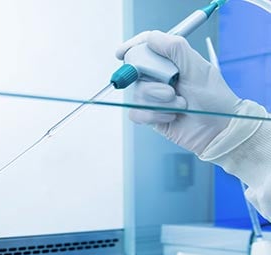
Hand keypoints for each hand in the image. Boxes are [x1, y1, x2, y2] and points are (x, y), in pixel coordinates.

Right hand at [116, 31, 240, 154]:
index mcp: (171, 61)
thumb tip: (151, 38)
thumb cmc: (215, 99)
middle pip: (136, 72)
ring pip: (138, 94)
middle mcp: (160, 77)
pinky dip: (154, 115)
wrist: (218, 129)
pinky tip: (171, 116)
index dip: (132, 48)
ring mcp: (154, 96)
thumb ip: (176, 48)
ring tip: (181, 105)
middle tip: (170, 89)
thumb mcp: (198, 68)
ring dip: (161, 102)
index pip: (146, 47)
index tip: (122, 53)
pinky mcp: (150, 115)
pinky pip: (137, 113)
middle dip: (153, 84)